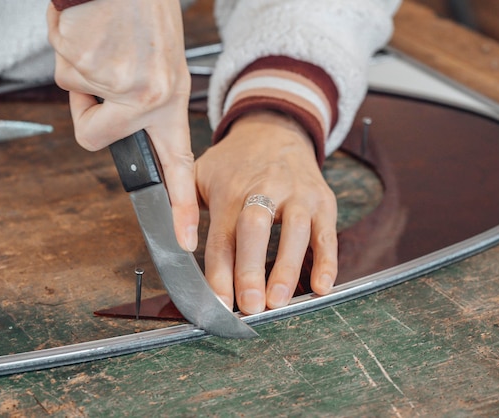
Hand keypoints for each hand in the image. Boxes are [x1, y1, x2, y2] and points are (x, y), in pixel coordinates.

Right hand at [47, 0, 197, 250]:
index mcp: (169, 103)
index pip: (177, 165)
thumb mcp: (163, 65)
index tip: (185, 241)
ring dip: (81, 67)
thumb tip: (109, 127)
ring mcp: (114, 83)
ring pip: (74, 94)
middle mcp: (146, 98)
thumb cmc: (145, 16)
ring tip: (106, 38)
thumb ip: (143, 105)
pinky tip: (91, 28)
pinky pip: (61, 68)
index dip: (182, 207)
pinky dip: (68, 47)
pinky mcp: (85, 62)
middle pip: (91, 135)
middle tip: (107, 69)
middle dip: (86, 111)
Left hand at [196, 111, 337, 313]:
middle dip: (252, 269)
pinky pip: (326, 232)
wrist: (275, 130)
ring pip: (296, 231)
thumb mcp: (200, 172)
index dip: (220, 272)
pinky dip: (327, 260)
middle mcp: (265, 190)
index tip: (220, 303)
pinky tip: (322, 285)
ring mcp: (298, 195)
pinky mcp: (323, 201)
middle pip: (256, 230)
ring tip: (280, 300)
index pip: (222, 237)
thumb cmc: (234, 164)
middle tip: (251, 305)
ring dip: (289, 268)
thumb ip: (182, 204)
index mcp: (231, 191)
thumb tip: (171, 242)